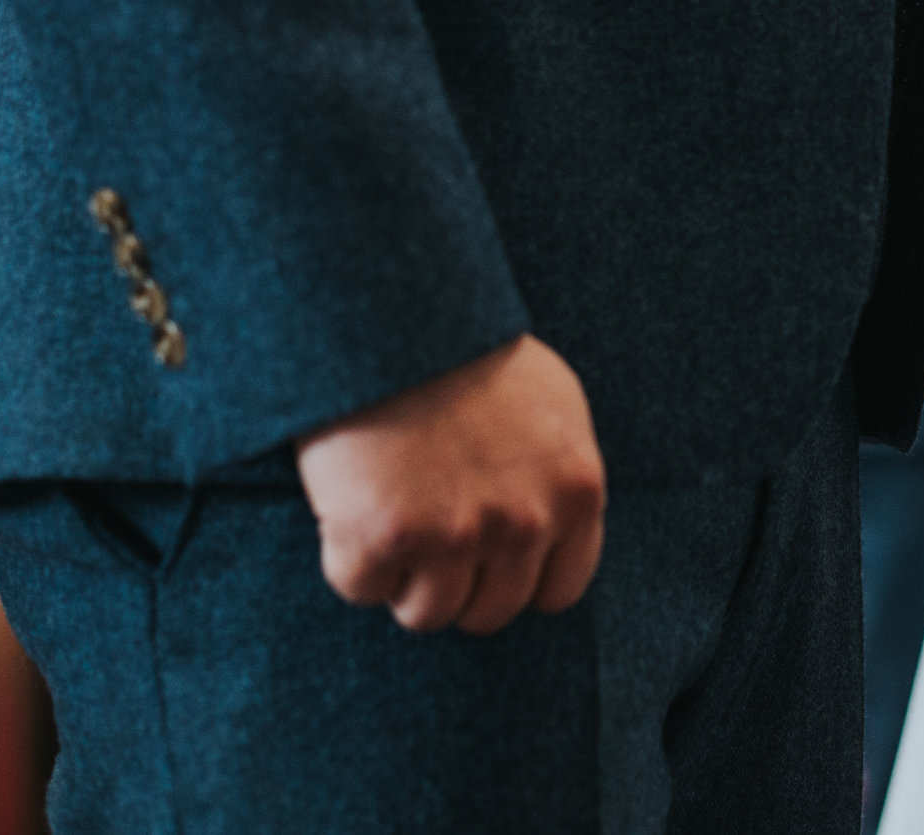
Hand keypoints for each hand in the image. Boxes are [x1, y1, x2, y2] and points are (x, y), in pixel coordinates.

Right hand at [295, 335, 605, 634]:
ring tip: (389, 510)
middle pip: (489, 612)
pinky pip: (362, 588)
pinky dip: (348, 557)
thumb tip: (553, 529)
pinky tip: (350, 501)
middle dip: (455, 583)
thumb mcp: (550, 404)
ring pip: (426, 613)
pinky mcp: (382, 539)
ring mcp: (454, 536)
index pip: (557, 591)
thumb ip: (558, 474)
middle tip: (425, 531)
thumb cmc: (465, 350)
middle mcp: (524, 523)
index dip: (516, 580)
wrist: (390, 309)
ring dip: (401, 576)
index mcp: (575, 491)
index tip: (484, 560)